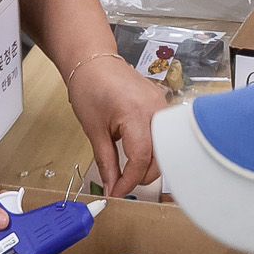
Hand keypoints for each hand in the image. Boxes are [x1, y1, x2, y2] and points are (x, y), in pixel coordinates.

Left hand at [64, 53, 170, 196]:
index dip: (129, 181)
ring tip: (128, 170)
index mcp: (136, 114)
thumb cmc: (89, 88)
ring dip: (148, 163)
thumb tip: (111, 187)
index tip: (117, 192)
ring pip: (164, 148)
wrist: (94, 60)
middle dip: (141, 175)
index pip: (141, 158)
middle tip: (120, 183)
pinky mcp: (161, 105)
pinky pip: (162, 134)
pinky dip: (152, 148)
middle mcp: (156, 110)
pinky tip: (137, 152)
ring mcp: (162, 105)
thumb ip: (106, 162)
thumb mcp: (94, 130)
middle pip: (159, 157)